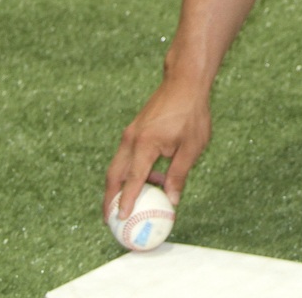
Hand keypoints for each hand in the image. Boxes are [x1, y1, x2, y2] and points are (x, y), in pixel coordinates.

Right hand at [103, 77, 211, 217]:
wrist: (184, 82)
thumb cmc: (191, 113)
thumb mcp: (192, 147)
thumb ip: (179, 175)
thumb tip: (172, 200)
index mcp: (145, 144)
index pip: (132, 180)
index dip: (126, 201)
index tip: (120, 219)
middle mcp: (132, 139)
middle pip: (114, 175)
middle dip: (110, 198)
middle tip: (110, 219)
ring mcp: (130, 134)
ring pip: (118, 166)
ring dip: (120, 186)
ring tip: (126, 206)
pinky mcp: (134, 130)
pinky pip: (127, 157)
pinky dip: (130, 172)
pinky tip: (150, 181)